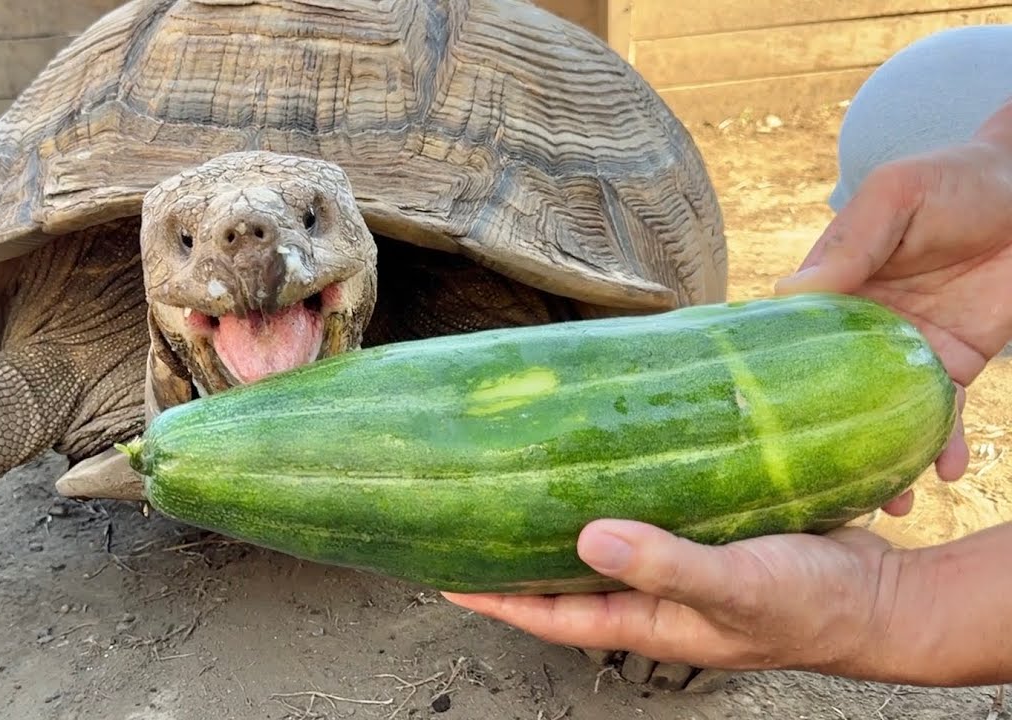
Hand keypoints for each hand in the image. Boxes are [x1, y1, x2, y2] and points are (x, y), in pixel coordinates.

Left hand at [443, 519, 905, 677]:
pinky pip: (652, 514)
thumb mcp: (735, 589)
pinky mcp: (709, 533)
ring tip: (527, 480)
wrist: (882, 597)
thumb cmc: (813, 608)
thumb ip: (664, 564)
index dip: (498, 597)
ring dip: (568, 518)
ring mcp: (680, 564)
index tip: (446, 578)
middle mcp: (654, 595)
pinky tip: (615, 458)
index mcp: (647, 620)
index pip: (552, 614)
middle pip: (569, 577)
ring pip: (607, 543)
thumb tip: (587, 539)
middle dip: (521, 553)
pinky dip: (627, 491)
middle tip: (476, 516)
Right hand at [775, 131, 1011, 509]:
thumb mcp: (896, 196)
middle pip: (829, 392)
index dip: (766, 377)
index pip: (788, 337)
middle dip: (819, 439)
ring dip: (883, 459)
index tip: (744, 419)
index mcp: (833, 287)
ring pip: (884, 415)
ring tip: (884, 501)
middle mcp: (862, 327)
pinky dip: (944, 446)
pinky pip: (944, 413)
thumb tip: (789, 291)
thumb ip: (851, 242)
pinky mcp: (954, 362)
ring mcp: (908, 349)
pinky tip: (943, 473)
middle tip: (808, 484)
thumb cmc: (956, 178)